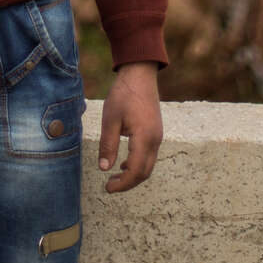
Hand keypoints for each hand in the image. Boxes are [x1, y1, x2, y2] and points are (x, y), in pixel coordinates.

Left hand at [98, 62, 161, 193]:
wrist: (140, 74)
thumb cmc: (123, 94)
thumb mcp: (110, 119)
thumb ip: (108, 145)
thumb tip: (104, 169)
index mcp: (144, 138)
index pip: (135, 171)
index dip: (122, 184)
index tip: (107, 188)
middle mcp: (155, 140)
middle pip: (144, 172)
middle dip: (128, 183)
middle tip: (109, 186)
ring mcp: (158, 136)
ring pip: (148, 165)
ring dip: (133, 175)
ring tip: (115, 176)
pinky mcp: (156, 132)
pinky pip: (149, 155)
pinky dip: (138, 164)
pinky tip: (124, 162)